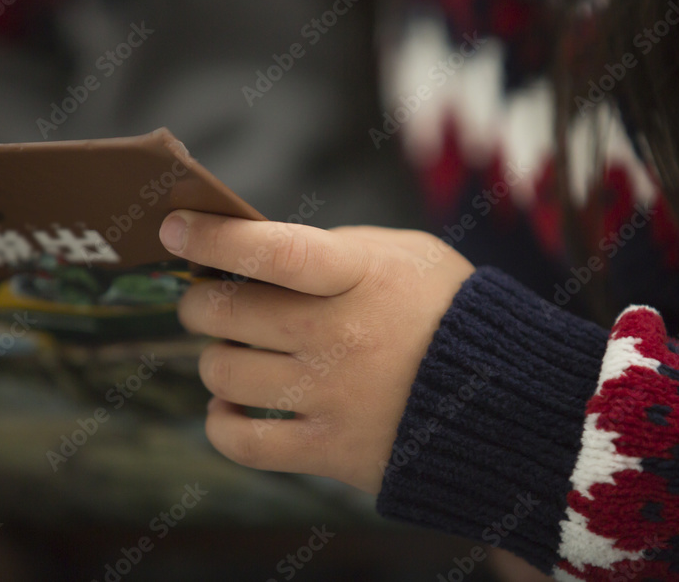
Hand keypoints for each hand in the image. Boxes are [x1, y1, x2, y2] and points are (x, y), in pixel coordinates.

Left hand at [159, 211, 474, 493]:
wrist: (505, 400)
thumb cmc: (448, 312)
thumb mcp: (406, 255)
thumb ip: (336, 248)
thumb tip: (259, 250)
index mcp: (362, 278)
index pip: (274, 251)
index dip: (216, 238)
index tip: (174, 227)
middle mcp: (341, 336)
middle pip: (228, 314)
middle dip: (200, 303)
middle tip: (204, 300)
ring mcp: (333, 397)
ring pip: (224, 376)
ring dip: (215, 360)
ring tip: (233, 354)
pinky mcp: (330, 451)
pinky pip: (242, 443)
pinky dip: (221, 424)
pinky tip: (230, 408)